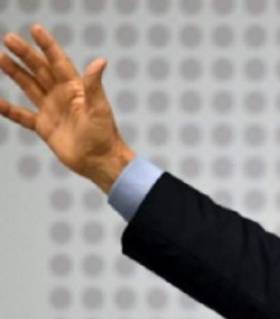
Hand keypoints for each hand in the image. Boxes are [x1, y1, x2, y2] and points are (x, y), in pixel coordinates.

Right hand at [0, 24, 134, 192]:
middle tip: (8, 39)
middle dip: (25, 54)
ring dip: (16, 73)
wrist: (99, 161)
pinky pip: (22, 116)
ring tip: (0, 58)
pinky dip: (9, 109)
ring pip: (30, 87)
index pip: (58, 62)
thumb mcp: (99, 108)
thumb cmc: (104, 134)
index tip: (35, 30)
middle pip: (40, 70)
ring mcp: (52, 110)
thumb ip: (94, 85)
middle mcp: (62, 96)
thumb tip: (100, 61)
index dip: (47, 46)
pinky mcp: (45, 127)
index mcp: (76, 89)